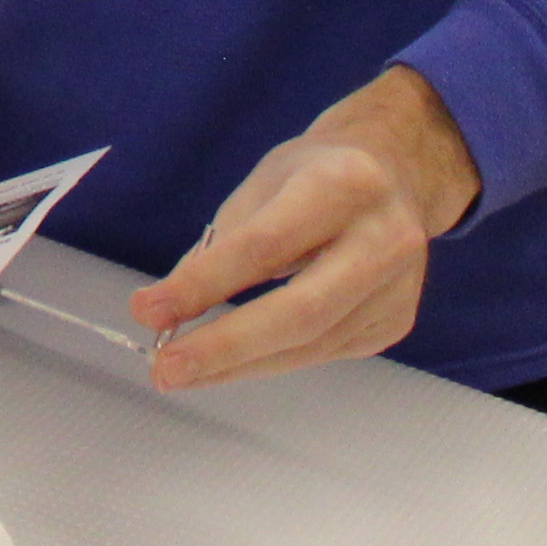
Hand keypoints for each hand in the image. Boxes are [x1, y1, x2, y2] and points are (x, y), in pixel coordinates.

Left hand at [127, 68, 476, 391]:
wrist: (397, 173)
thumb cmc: (314, 175)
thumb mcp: (262, 186)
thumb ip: (219, 246)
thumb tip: (164, 311)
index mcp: (343, 185)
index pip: (265, 246)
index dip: (204, 284)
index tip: (148, 310)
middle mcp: (384, 239)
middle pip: (301, 310)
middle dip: (225, 346)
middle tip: (165, 368)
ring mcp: (398, 287)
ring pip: (310, 343)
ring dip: (238, 365)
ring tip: (182, 372)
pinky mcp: (396, 321)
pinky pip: (323, 351)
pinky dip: (270, 359)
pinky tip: (232, 362)